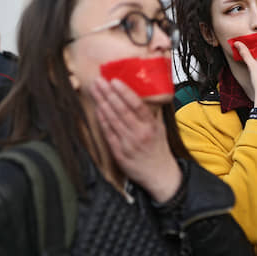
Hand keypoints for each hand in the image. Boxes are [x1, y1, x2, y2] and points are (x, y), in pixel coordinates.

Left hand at [90, 77, 181, 202]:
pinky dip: (102, 120)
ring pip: (113, 120)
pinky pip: (108, 133)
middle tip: (99, 81)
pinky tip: (98, 109)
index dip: (124, 92)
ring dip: (102, 103)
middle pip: (121, 110)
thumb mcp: (160, 128)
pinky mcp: (119, 153)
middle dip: (108, 94)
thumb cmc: (159, 148)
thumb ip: (152, 112)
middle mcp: (140, 134)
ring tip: (95, 91)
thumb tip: (146, 93)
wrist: (159, 174)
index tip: (115, 81)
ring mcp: (128, 144)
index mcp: (151, 126)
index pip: (137, 105)